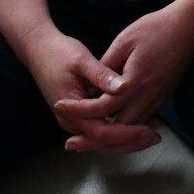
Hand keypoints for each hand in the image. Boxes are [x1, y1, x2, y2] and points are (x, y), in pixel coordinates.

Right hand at [19, 29, 156, 155]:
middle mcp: (71, 122)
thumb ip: (102, 75)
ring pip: (102, 139)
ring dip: (126, 138)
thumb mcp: (81, 60)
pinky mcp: (77, 115)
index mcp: (72, 112)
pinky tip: (135, 122)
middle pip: (104, 143)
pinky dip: (117, 130)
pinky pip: (99, 130)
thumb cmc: (59, 52)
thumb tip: (123, 87)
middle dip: (130, 142)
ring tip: (150, 131)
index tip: (148, 130)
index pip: (103, 134)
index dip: (127, 134)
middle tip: (155, 136)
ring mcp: (73, 120)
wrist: (38, 49)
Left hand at [59, 5, 193, 139]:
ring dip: (111, 139)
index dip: (80, 109)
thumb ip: (106, 67)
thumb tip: (90, 88)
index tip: (61, 106)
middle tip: (72, 144)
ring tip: (88, 143)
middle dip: (93, 139)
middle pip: (117, 129)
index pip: (102, 106)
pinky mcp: (164, 97)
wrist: (189, 26)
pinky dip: (126, 130)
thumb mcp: (124, 40)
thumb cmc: (155, 28)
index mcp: (135, 81)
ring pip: (132, 129)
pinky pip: (143, 120)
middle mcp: (148, 95)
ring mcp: (158, 98)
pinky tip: (114, 129)